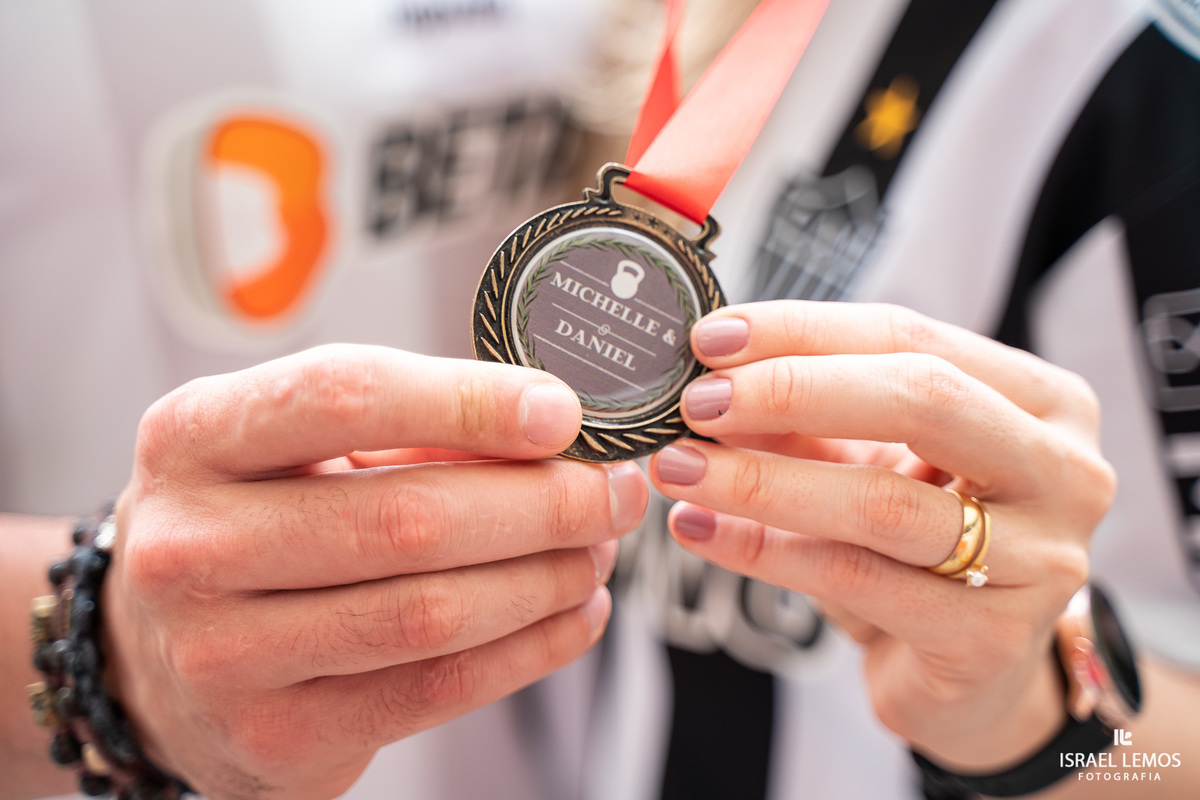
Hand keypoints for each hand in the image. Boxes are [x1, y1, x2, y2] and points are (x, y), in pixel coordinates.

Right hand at [103, 345, 646, 798]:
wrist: (158, 648)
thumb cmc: (249, 518)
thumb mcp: (291, 446)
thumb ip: (403, 428)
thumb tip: (551, 430)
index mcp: (195, 437)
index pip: (345, 396)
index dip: (469, 402)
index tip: (562, 411)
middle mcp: (190, 545)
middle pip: (405, 519)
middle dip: (540, 503)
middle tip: (610, 491)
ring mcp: (223, 654)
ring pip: (431, 612)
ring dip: (545, 578)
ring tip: (596, 549)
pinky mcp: (276, 736)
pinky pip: (436, 691)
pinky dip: (529, 649)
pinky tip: (574, 613)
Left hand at [649, 301, 1113, 768]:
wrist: (971, 673)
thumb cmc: (921, 544)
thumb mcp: (870, 461)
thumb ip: (806, 417)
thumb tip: (707, 373)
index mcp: (1041, 401)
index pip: (911, 337)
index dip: (802, 332)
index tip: (711, 339)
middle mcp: (1063, 471)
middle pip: (920, 400)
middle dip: (790, 392)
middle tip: (696, 403)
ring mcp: (1041, 560)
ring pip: (881, 502)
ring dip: (761, 479)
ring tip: (680, 468)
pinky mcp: (992, 639)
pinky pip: (857, 581)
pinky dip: (764, 553)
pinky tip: (702, 532)